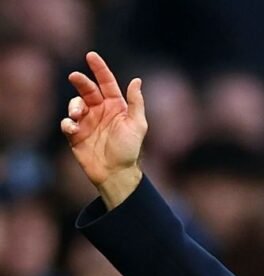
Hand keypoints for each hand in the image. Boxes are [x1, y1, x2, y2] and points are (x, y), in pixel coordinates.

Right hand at [61, 52, 147, 208]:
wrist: (116, 173)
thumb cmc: (129, 149)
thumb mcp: (137, 125)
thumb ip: (136, 103)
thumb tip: (136, 80)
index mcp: (116, 106)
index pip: (106, 83)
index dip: (99, 69)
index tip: (91, 55)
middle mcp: (101, 111)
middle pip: (87, 90)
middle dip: (81, 82)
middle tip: (75, 77)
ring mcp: (87, 121)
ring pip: (75, 103)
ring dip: (74, 105)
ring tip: (77, 114)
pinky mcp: (75, 134)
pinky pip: (66, 122)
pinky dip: (67, 123)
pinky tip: (73, 128)